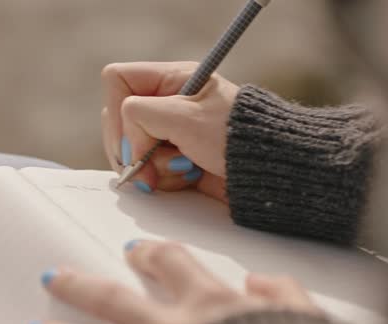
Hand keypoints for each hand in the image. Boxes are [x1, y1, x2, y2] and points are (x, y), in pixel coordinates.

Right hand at [101, 62, 239, 201]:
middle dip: (133, 148)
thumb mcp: (185, 117)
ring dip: (153, 167)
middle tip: (149, 166)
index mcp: (172, 79)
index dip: (116, 111)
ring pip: (133, 150)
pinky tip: (188, 177)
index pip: (118, 81)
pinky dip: (164, 179)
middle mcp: (168, 103)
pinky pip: (150, 171)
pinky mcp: (176, 160)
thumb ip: (142, 116)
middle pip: (119, 120)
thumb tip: (126, 142)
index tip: (133, 140)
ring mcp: (170, 133)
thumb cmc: (238, 138)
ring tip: (183, 169)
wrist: (270, 173)